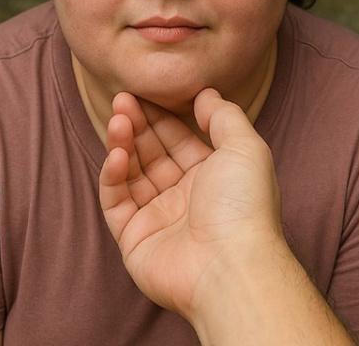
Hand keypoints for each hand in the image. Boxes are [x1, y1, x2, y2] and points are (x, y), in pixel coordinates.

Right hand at [97, 87, 282, 318]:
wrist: (230, 267)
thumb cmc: (244, 207)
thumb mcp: (245, 149)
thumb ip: (223, 116)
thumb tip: (205, 93)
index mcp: (212, 178)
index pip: (178, 140)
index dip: (160, 115)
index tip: (142, 92)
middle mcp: (184, 197)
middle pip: (151, 153)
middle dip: (136, 124)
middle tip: (121, 99)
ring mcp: (157, 218)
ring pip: (131, 173)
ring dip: (122, 143)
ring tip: (115, 119)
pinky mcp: (133, 238)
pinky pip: (116, 201)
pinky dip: (113, 176)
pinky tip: (117, 155)